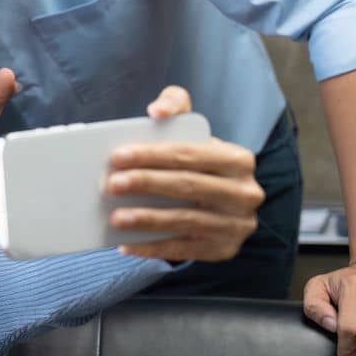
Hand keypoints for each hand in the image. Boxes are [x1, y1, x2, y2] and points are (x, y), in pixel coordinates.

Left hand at [102, 86, 262, 260]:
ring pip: (186, 221)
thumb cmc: (198, 163)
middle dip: (146, 184)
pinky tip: (126, 245)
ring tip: (115, 218)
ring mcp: (237, 224)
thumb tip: (157, 111)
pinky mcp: (224, 249)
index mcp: (238, 159)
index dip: (152, 155)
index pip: (189, 154)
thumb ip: (176, 106)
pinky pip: (184, 250)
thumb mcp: (193, 132)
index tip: (117, 156)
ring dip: (147, 220)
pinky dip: (152, 248)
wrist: (223, 204)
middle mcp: (244, 192)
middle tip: (111, 184)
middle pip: (188, 186)